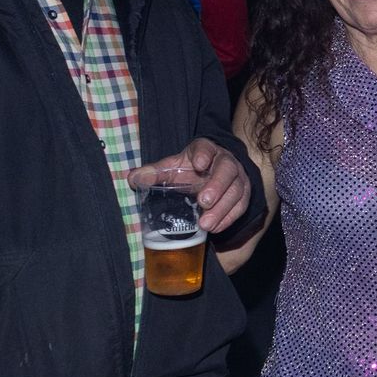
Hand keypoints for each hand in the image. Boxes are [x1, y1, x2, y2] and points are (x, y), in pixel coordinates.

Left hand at [130, 139, 249, 233]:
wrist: (213, 174)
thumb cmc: (189, 170)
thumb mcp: (171, 168)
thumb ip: (154, 173)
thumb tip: (133, 179)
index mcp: (206, 150)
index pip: (206, 148)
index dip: (204, 154)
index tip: (198, 163)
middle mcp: (226, 162)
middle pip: (227, 170)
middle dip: (217, 186)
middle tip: (204, 201)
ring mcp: (238, 178)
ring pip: (236, 191)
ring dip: (222, 209)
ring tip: (206, 225)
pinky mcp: (244, 194)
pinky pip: (241, 206)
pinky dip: (229, 218)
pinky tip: (215, 229)